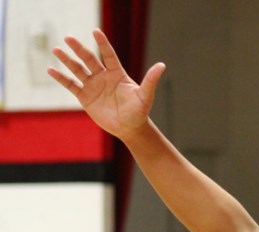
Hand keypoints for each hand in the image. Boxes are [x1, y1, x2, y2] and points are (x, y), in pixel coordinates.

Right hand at [48, 29, 165, 140]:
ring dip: (67, 60)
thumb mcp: (145, 96)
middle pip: (89, 59)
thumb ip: (151, 80)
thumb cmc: (139, 111)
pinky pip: (71, 85)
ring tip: (56, 49)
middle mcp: (103, 77)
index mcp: (117, 74)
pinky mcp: (85, 97)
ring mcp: (93, 86)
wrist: (130, 128)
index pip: (108, 55)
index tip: (95, 31)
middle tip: (68, 38)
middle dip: (79, 49)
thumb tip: (162, 65)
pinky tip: (50, 70)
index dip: (103, 43)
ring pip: (77, 69)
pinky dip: (61, 78)